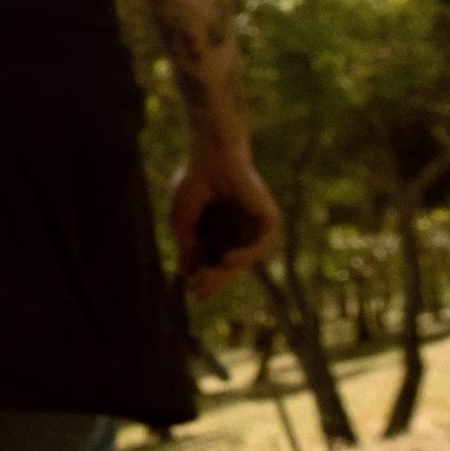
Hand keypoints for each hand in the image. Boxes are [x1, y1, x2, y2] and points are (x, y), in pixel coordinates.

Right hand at [168, 147, 278, 296]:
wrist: (210, 156)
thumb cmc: (193, 183)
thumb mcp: (183, 221)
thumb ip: (189, 246)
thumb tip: (188, 272)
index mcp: (215, 233)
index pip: (212, 264)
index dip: (204, 279)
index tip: (193, 294)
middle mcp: (236, 233)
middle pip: (228, 266)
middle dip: (214, 280)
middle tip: (199, 290)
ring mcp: (252, 227)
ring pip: (245, 260)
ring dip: (228, 272)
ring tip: (210, 275)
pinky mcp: (266, 219)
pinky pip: (262, 245)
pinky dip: (247, 255)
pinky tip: (228, 259)